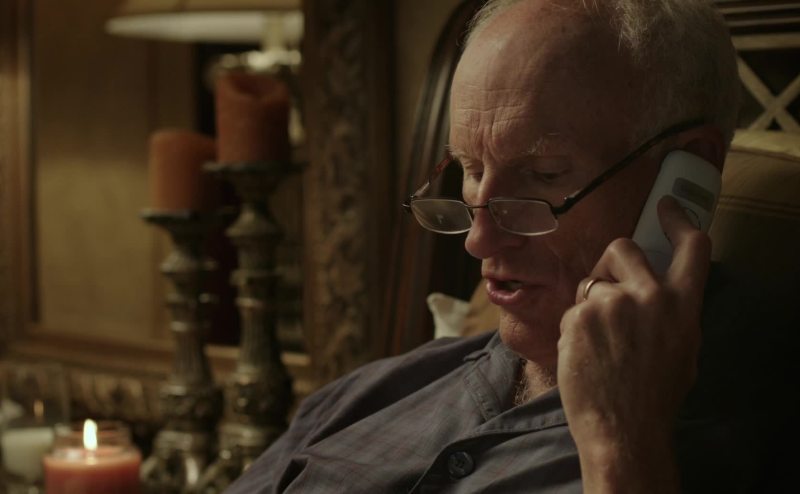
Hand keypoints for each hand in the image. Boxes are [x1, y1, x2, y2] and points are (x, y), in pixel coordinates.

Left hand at [557, 196, 711, 491]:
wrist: (623, 428)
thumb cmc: (653, 395)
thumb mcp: (682, 349)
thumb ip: (670, 310)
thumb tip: (655, 286)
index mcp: (683, 305)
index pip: (691, 246)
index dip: (679, 220)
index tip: (665, 207)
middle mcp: (650, 296)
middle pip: (623, 247)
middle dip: (610, 265)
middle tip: (607, 293)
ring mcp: (612, 304)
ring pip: (592, 281)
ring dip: (591, 302)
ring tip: (599, 341)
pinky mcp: (579, 315)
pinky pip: (573, 307)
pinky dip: (575, 326)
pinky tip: (585, 353)